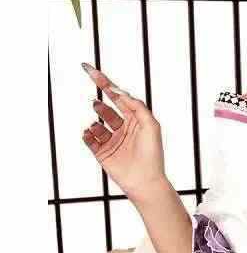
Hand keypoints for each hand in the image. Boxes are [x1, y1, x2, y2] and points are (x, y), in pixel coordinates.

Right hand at [80, 63, 167, 202]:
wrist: (145, 181)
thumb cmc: (152, 153)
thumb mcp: (150, 124)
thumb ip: (136, 106)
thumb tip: (119, 91)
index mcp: (136, 120)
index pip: (120, 98)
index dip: (106, 84)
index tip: (91, 71)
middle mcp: (124, 129)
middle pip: (107, 110)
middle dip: (100, 104)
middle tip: (94, 102)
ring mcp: (113, 141)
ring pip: (97, 125)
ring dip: (95, 122)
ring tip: (97, 125)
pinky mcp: (103, 153)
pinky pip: (90, 140)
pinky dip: (88, 135)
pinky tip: (90, 133)